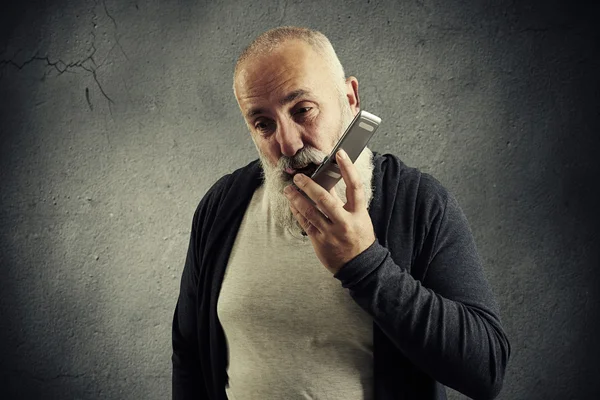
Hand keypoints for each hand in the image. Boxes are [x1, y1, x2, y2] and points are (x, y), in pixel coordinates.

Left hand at [283, 149, 375, 274]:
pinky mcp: (320, 241)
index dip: (348, 168)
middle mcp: (345, 222)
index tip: (339, 154)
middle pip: (325, 199)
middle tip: (298, 176)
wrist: (359, 265)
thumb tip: (327, 182)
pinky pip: (305, 223)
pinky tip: (292, 204)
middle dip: (309, 185)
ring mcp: (331, 233)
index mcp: (359, 213)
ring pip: (310, 211)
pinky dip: (297, 211)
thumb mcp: (359, 218)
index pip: (355, 186)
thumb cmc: (359, 237)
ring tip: (288, 189)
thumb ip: (346, 202)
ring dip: (296, 198)